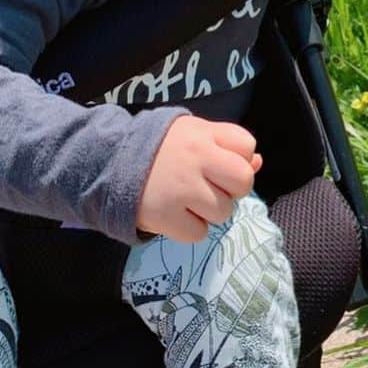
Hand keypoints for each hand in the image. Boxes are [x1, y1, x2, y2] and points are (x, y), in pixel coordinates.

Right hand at [137, 116, 261, 241]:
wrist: (110, 163)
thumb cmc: (162, 149)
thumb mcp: (195, 134)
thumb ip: (227, 144)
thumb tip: (257, 162)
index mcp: (204, 134)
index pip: (246, 146)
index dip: (239, 158)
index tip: (220, 163)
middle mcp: (196, 159)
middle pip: (243, 181)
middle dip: (234, 189)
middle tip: (213, 188)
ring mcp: (181, 189)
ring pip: (223, 212)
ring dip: (210, 212)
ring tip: (189, 201)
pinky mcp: (165, 216)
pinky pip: (199, 233)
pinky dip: (191, 228)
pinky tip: (177, 215)